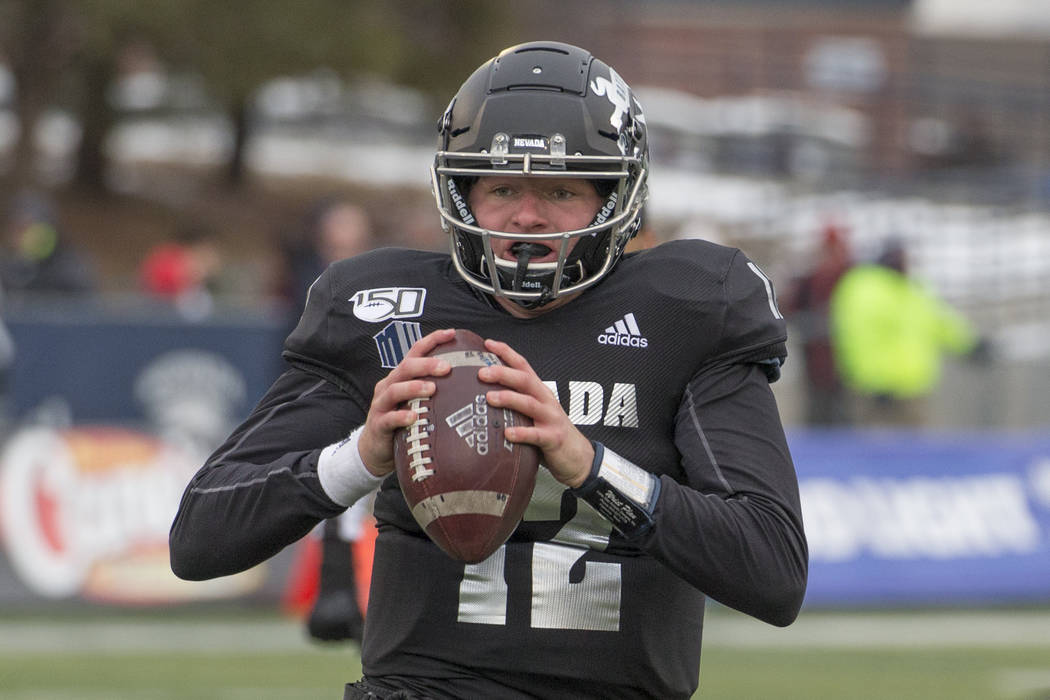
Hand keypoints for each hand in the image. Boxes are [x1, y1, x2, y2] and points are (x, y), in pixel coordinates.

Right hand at [356, 328, 455, 476]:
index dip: (432, 340)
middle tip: (447, 367)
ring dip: (414, 387)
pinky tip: (413, 417)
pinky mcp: (379, 424)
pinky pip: (389, 418)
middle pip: (406, 367)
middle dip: (426, 365)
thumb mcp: (417, 400)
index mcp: (401, 376)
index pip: (415, 351)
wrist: (376, 449)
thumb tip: (468, 380)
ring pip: (395, 390)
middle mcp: (389, 385)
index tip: (452, 333)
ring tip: (432, 389)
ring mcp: (382, 404)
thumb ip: (434, 388)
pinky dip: (401, 416)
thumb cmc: (403, 421)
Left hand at [479, 338, 593, 488]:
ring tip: (490, 398)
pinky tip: (507, 433)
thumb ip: (515, 402)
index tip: (487, 343)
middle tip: (481, 373)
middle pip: (525, 380)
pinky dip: (522, 433)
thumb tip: (481, 395)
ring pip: (529, 404)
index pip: (523, 365)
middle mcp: (545, 400)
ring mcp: (550, 418)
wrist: (578, 456)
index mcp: (539, 391)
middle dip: (503, 373)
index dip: (506, 352)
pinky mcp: (553, 438)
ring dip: (509, 399)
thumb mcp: (533, 412)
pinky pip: (536, 435)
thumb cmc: (549, 432)